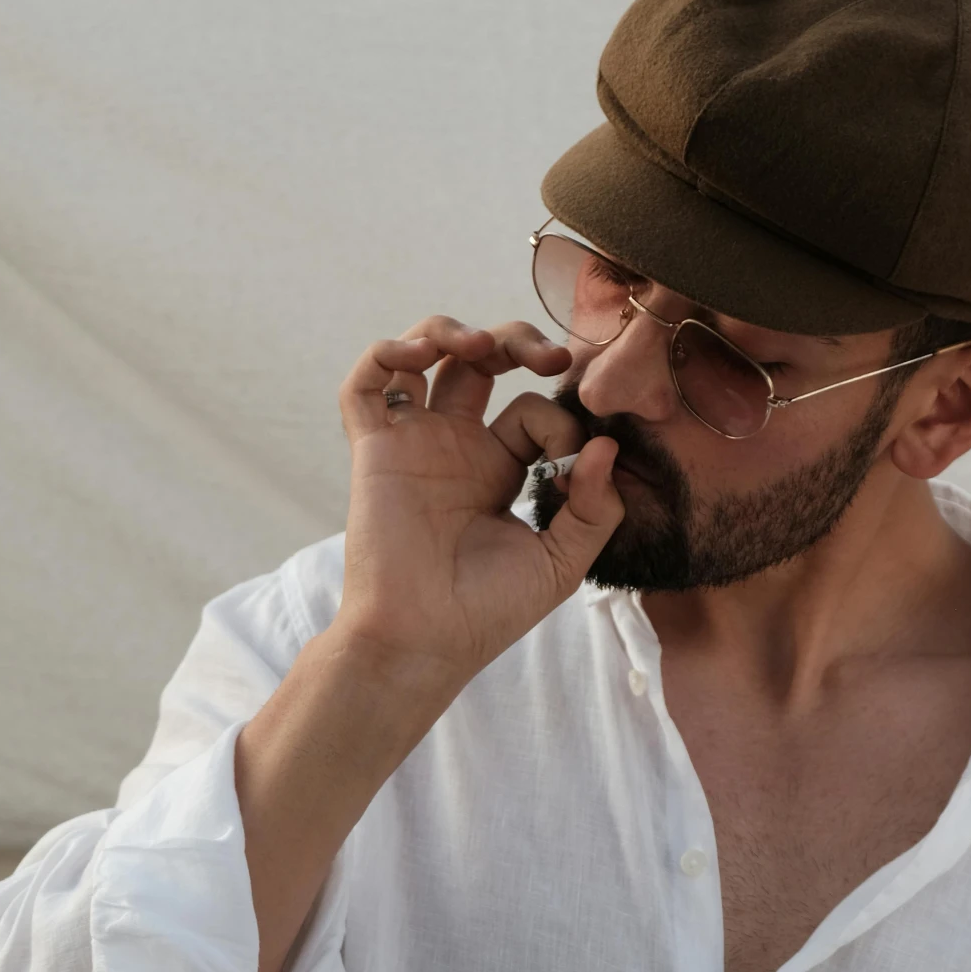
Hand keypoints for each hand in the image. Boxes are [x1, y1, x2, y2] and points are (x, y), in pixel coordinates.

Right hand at [335, 315, 622, 694]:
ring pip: (423, 355)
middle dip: (517, 341)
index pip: (534, 412)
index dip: (559, 424)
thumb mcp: (562, 562)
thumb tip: (605, 445)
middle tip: (552, 357)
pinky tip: (420, 354)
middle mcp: (456, 448)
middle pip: (481, 362)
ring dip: (451, 329)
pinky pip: (365, 384)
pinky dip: (386, 352)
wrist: (426, 641)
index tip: (568, 467)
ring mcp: (413, 444)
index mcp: (500, 470)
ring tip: (480, 343)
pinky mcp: (375, 449)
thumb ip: (594, 507)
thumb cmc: (488, 613)